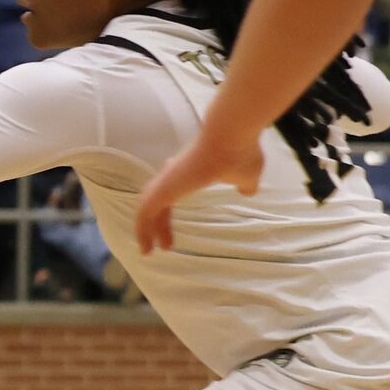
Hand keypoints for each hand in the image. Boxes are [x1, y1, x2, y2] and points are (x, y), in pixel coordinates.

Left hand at [131, 127, 263, 252]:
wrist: (231, 138)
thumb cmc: (239, 154)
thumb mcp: (247, 175)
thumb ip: (244, 183)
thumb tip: (247, 190)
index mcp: (189, 170)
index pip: (171, 193)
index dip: (168, 211)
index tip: (170, 225)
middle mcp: (173, 173)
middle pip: (158, 203)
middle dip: (158, 225)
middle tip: (166, 245)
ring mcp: (166, 180)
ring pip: (147, 208)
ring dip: (147, 231)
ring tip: (148, 251)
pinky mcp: (162, 188)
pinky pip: (144, 213)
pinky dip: (142, 230)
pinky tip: (146, 247)